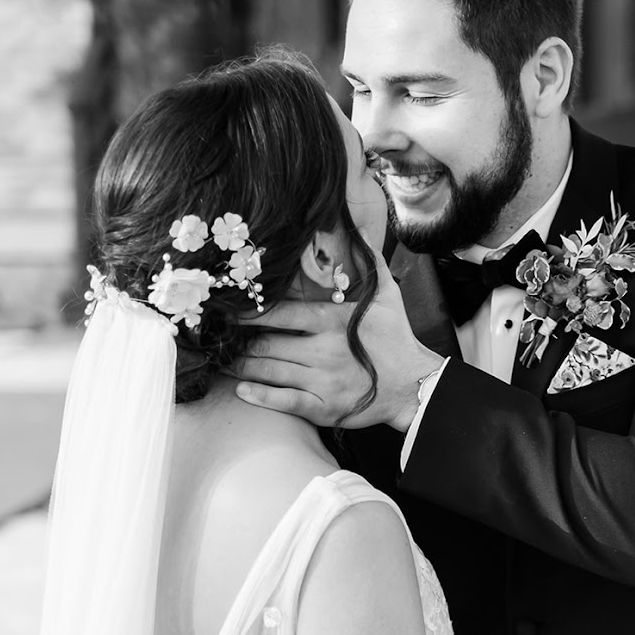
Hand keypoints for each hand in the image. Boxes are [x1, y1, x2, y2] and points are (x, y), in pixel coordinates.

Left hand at [233, 255, 441, 430]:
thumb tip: (358, 225)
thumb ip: (369, 260)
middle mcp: (323, 351)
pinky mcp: (325, 409)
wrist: (414, 386)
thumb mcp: (387, 294)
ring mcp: (322, 382)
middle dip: (239, 344)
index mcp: (331, 321)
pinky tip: (242, 390)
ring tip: (224, 362)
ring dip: (241, 367)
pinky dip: (259, 396)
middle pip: (266, 345)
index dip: (248, 314)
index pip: (279, 314)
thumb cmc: (396, 339)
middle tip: (220, 341)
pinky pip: (284, 402)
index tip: (228, 312)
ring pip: (269, 372)